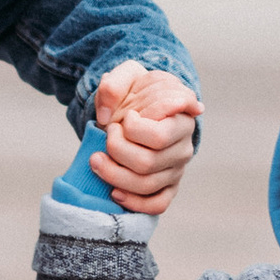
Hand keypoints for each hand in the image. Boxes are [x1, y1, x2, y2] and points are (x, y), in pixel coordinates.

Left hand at [90, 65, 199, 216]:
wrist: (138, 109)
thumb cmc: (136, 92)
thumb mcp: (126, 75)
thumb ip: (114, 84)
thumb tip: (107, 116)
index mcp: (182, 117)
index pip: (159, 135)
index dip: (134, 129)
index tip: (126, 116)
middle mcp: (184, 145)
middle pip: (149, 162)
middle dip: (117, 150)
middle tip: (107, 135)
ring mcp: (177, 168)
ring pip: (147, 184)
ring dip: (114, 175)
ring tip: (95, 160)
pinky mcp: (169, 186)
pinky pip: (158, 204)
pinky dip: (134, 202)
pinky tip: (114, 191)